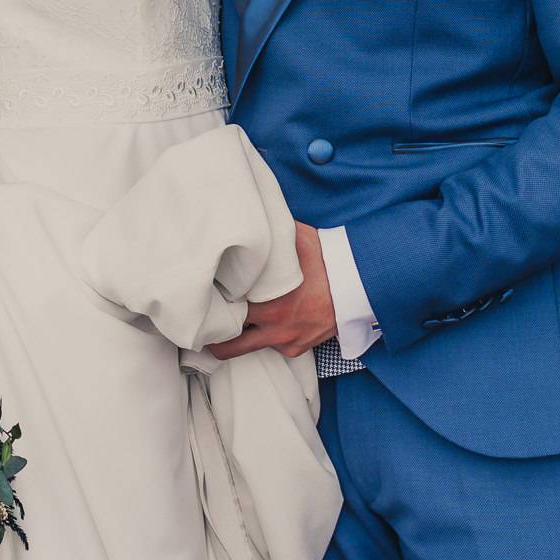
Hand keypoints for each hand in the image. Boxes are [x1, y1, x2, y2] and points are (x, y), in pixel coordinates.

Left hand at [205, 222, 338, 359]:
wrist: (361, 285)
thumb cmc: (327, 259)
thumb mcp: (295, 239)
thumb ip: (268, 233)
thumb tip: (246, 211)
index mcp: (269, 299)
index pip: (223, 306)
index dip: (208, 299)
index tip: (198, 293)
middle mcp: (274, 324)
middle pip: (225, 337)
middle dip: (211, 327)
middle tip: (199, 316)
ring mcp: (284, 339)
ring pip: (241, 348)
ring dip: (230, 338)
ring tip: (217, 326)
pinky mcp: (294, 348)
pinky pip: (269, 347)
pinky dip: (261, 337)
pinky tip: (258, 323)